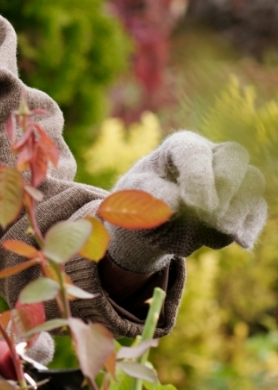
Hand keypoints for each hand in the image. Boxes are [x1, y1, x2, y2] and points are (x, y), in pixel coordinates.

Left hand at [108, 132, 266, 273]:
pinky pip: (257, 209)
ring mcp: (231, 178)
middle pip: (235, 156)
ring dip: (236, 210)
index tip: (189, 205)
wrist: (151, 222)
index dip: (197, 178)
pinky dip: (250, 226)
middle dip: (224, 188)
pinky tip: (241, 242)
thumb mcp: (132, 195)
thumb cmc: (139, 199)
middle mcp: (211, 155)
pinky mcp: (242, 203)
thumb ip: (150, 194)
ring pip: (251, 183)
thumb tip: (175, 202)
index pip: (195, 152)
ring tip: (212, 230)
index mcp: (179, 147)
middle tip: (206, 215)